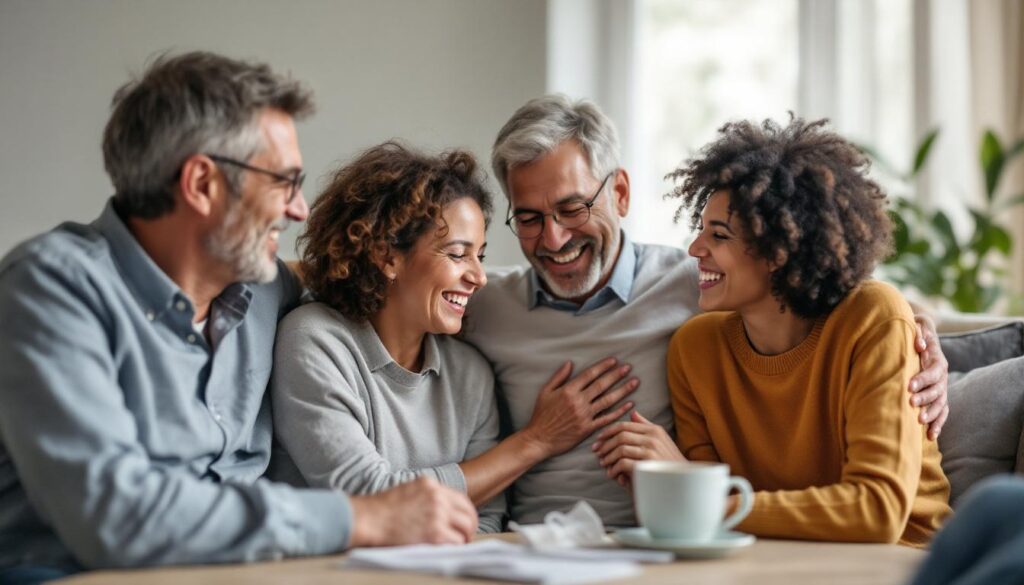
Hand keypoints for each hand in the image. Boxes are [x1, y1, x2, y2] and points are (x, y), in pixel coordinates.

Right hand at [348, 477, 477, 546]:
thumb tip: (444, 511)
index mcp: (431, 485)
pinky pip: (456, 542)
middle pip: (468, 513)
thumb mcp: (408, 491)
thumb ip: (427, 497)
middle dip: (469, 527)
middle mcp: (437, 497)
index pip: (461, 499)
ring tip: (456, 545)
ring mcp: (437, 515)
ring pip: (465, 529)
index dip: (466, 513)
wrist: (368, 519)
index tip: (464, 523)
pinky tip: (446, 550)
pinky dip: (454, 548)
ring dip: (463, 539)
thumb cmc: (381, 510)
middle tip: (465, 537)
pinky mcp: (435, 533)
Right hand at [520, 358, 638, 458]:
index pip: (590, 374)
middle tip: (628, 367)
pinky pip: (607, 418)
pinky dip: (619, 411)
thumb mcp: (545, 392)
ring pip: (608, 400)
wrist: (539, 439)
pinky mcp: (588, 429)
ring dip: (623, 390)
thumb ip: (558, 377)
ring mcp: (584, 416)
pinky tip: (629, 404)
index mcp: (568, 391)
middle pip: (602, 385)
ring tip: (634, 382)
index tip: (614, 360)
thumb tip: (570, 363)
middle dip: (616, 375)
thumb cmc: (541, 415)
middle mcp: (578, 402)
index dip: (603, 366)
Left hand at [592, 411, 684, 485]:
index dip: (608, 432)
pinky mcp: (648, 464)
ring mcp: (651, 450)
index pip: (624, 425)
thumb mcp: (661, 441)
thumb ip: (646, 427)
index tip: (599, 440)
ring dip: (609, 457)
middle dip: (605, 444)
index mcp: (655, 430)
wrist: (684, 482)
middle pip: (620, 435)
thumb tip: (633, 414)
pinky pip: (623, 463)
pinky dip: (615, 469)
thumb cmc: (669, 463)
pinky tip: (613, 475)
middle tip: (597, 452)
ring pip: (620, 449)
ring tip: (604, 464)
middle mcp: (653, 437)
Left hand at [910, 314, 949, 439]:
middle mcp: (942, 376)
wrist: (923, 337)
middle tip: (911, 404)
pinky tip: (931, 435)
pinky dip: (938, 424)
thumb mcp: (917, 327)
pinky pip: (942, 412)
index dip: (923, 379)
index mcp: (937, 361)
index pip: (933, 372)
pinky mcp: (938, 397)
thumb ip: (919, 334)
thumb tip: (919, 346)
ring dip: (931, 413)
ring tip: (920, 420)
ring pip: (941, 403)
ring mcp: (941, 388)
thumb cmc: (916, 333)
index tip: (909, 386)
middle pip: (938, 390)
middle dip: (925, 398)